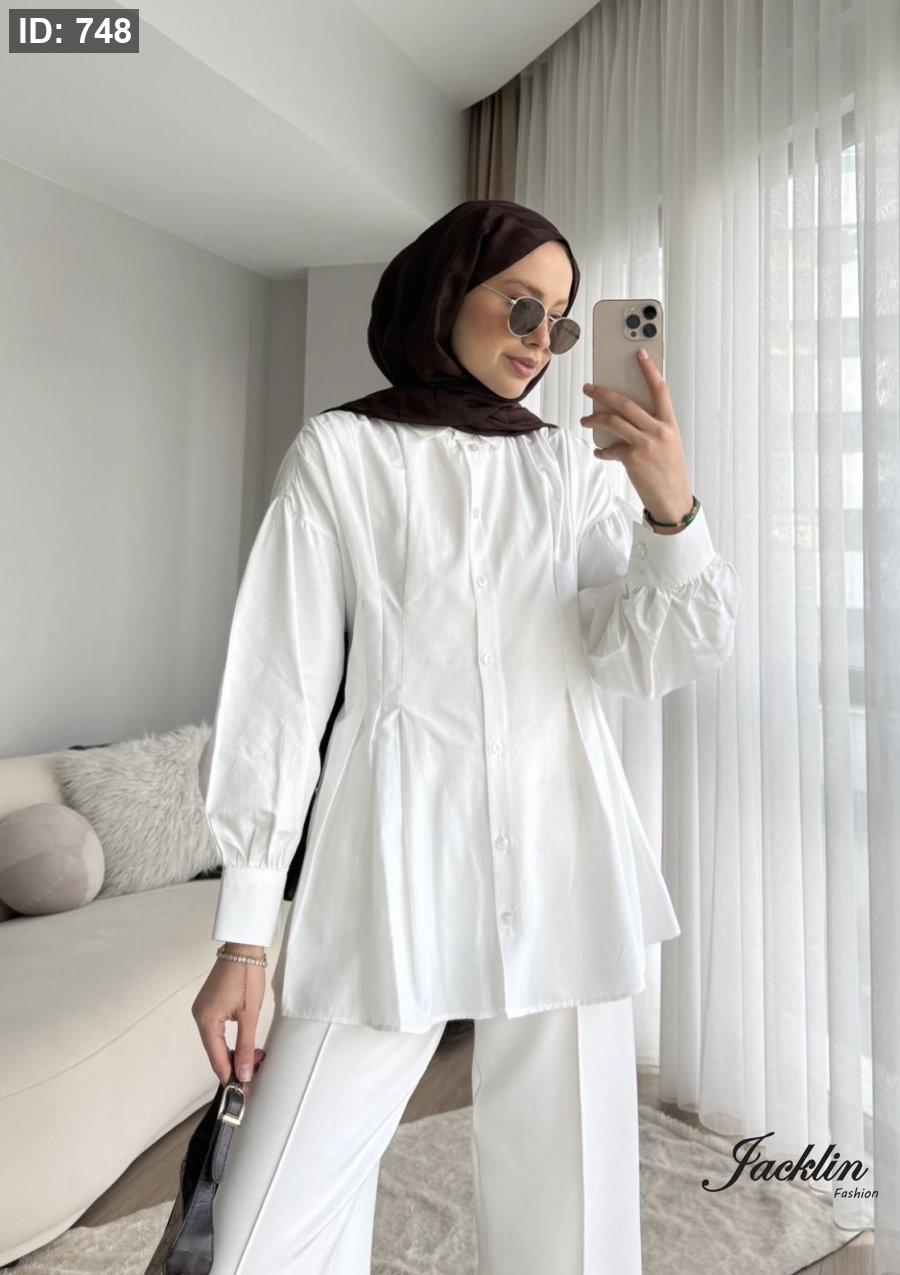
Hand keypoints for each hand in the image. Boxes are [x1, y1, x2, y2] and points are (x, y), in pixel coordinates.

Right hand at [192, 958, 266, 1089]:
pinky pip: (217, 1030)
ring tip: (255, 1057)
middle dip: (235, 1064)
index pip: (216, 1058)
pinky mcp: (209, 1004)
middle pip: (215, 1051)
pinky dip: (230, 1040)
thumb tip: (244, 1073)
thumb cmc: (246, 976)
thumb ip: (246, 1046)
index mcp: (206, 1021)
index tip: (243, 1091)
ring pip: (217, 1041)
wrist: (243, 947)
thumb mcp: (250, 1014)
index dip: (229, 1076)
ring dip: (234, 1052)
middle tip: (255, 1072)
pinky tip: (244, 1044)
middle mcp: (199, 1017)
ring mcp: (203, 1010)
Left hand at [579, 349, 693, 528]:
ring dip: (594, 419)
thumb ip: (652, 427)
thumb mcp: (668, 444)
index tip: (639, 353)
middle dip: (603, 393)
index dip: (650, 369)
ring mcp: (645, 444)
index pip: (660, 389)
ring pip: (612, 421)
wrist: (672, 499)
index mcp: (669, 423)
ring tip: (585, 419)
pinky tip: (599, 451)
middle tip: (588, 387)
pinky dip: (602, 450)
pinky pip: (610, 448)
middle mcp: (658, 430)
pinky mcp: (632, 459)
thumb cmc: (670, 471)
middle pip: (625, 403)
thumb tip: (625, 416)